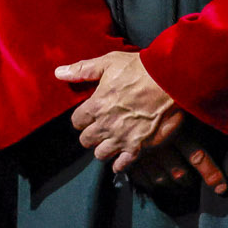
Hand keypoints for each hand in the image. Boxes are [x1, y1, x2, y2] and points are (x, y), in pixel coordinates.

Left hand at [58, 51, 223, 188]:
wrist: (169, 80)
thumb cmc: (139, 68)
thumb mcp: (108, 62)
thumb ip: (82, 70)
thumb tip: (58, 73)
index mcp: (95, 106)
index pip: (76, 122)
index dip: (82, 118)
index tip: (90, 114)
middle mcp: (105, 126)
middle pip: (86, 140)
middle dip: (91, 134)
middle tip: (100, 127)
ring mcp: (121, 138)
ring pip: (100, 154)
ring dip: (104, 148)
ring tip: (111, 140)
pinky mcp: (138, 146)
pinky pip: (121, 164)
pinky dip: (120, 163)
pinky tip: (122, 157)